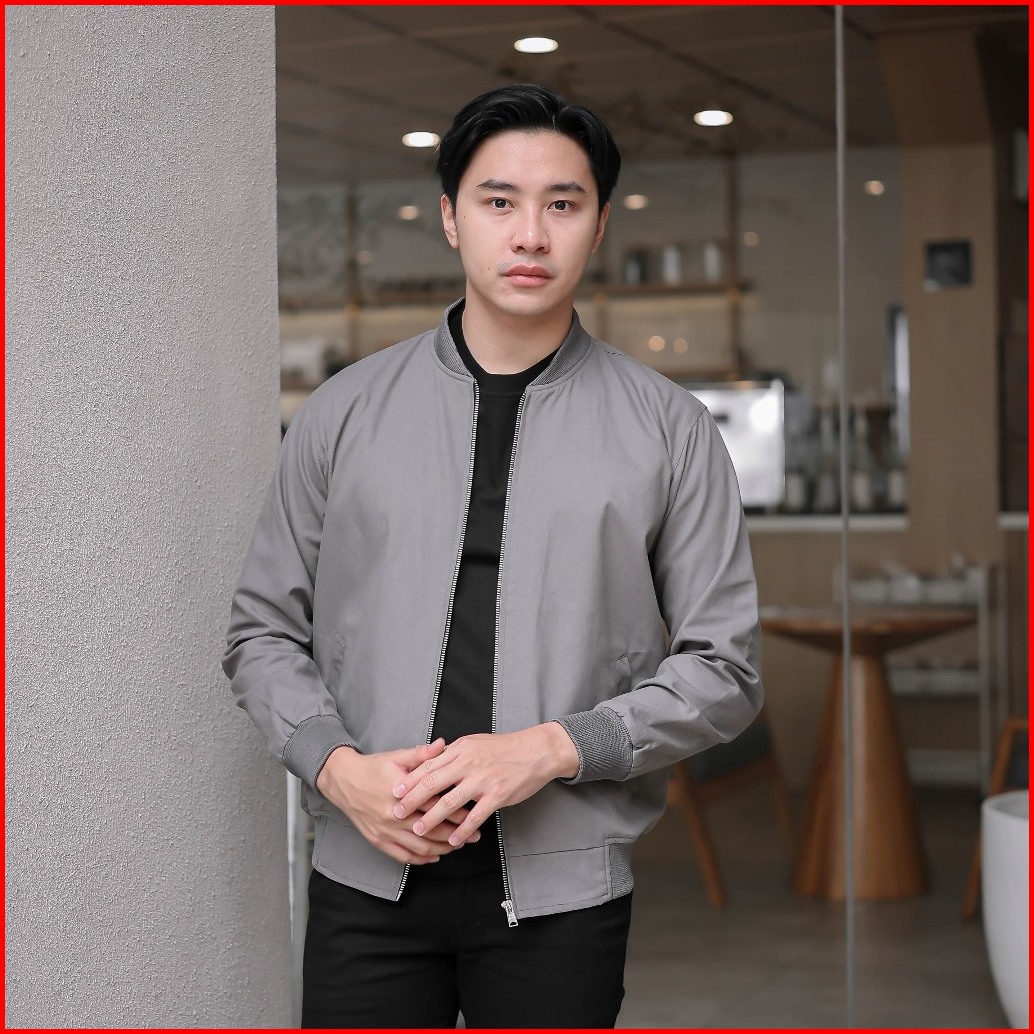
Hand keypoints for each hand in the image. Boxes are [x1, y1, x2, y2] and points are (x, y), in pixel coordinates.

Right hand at [315, 740, 480, 864]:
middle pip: (431, 831)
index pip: (435, 806)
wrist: (343, 780)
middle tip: (474, 835)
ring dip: (442, 848)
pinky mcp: (377, 841)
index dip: (457, 812)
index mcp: (401, 794)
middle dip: (456, 835)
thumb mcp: (397, 756)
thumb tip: (443, 744)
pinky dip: (420, 859)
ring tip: (458, 845)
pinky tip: (434, 856)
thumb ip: (422, 754)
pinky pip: (402, 856)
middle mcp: (393, 816)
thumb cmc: (373, 767)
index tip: (474, 815)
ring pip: (419, 847)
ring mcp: (385, 831)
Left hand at [390, 723, 579, 847]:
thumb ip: (453, 752)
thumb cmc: (505, 747)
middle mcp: (468, 763)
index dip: (410, 780)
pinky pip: (475, 815)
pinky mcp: (498, 795)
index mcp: (461, 750)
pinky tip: (453, 839)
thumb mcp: (475, 742)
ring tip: (419, 829)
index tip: (395, 791)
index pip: (428, 765)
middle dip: (412, 800)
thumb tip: (432, 759)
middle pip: (433, 783)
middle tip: (397, 813)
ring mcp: (483, 780)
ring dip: (432, 818)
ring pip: (451, 802)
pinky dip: (462, 829)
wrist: (536, 750)